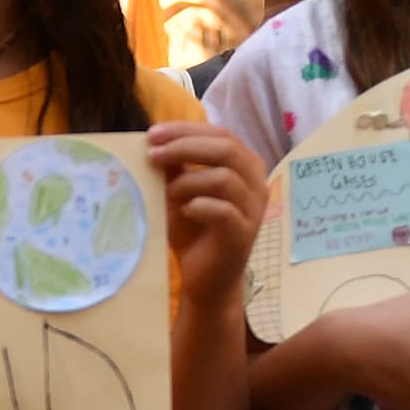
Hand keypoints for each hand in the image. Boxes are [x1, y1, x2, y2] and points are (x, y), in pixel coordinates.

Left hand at [148, 120, 266, 310]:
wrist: (206, 280)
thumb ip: (175, 167)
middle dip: (185, 146)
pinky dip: (199, 206)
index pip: (220, 133)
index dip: (186, 130)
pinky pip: (224, 211)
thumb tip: (155, 140)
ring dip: (188, 181)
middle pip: (226, 148)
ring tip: (166, 192)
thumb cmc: (194, 232)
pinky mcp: (244, 235)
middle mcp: (256, 182)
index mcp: (245, 165)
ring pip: (225, 178)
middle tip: (153, 154)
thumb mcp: (180, 192)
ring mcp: (254, 209)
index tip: (153, 134)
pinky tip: (184, 211)